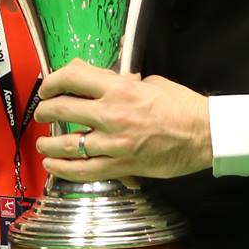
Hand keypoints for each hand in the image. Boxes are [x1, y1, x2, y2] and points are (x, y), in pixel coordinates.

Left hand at [32, 59, 213, 180]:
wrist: (206, 134)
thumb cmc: (183, 105)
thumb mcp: (152, 83)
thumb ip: (124, 83)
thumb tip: (105, 81)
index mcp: (120, 89)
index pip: (73, 77)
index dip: (53, 81)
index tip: (49, 87)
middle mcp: (112, 114)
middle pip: (63, 109)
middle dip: (46, 110)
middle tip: (43, 113)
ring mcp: (115, 143)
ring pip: (68, 145)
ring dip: (49, 143)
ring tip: (43, 143)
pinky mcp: (122, 166)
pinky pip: (85, 171)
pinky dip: (64, 169)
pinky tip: (54, 165)